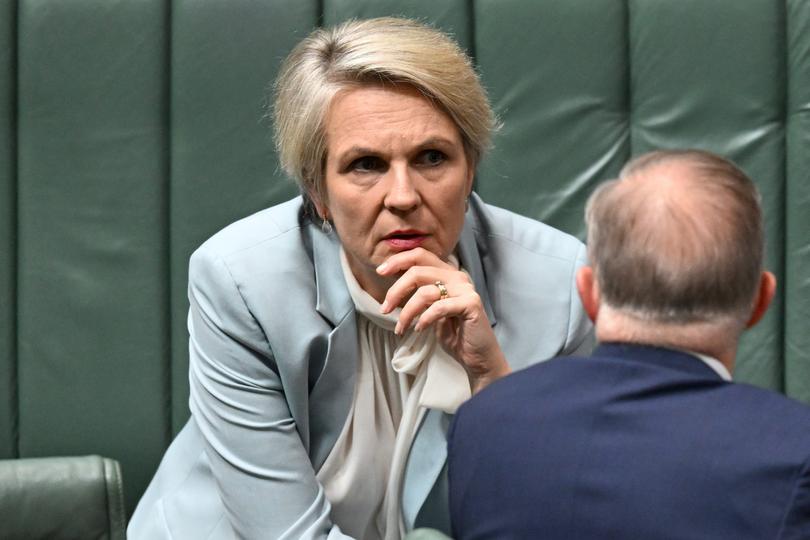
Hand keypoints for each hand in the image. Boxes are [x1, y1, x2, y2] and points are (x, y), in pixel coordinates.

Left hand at [377, 248, 509, 392]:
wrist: (477, 356)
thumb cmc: (453, 333)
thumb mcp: (430, 309)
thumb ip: (419, 292)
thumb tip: (392, 281)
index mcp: (447, 273)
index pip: (420, 255)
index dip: (398, 260)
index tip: (380, 272)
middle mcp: (457, 276)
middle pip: (418, 271)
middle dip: (396, 290)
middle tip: (385, 309)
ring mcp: (465, 289)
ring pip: (425, 292)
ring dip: (407, 312)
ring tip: (401, 328)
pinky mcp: (471, 304)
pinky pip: (439, 307)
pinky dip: (425, 319)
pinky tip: (419, 329)